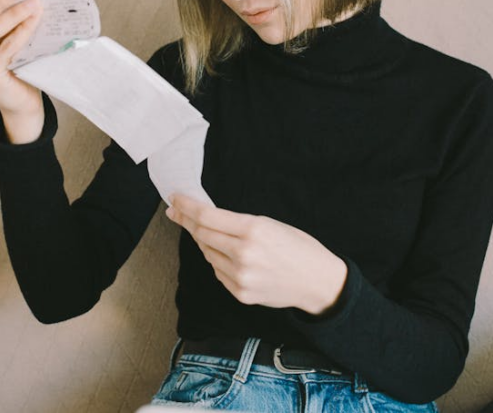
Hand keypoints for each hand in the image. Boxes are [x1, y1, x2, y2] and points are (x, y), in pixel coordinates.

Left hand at [166, 195, 347, 315]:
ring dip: (203, 241)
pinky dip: (216, 260)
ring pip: (207, 254)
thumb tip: (206, 217)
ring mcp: (240, 276)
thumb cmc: (298, 248)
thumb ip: (238, 223)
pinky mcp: (240, 294)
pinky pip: (218, 272)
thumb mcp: (271, 224)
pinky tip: (226, 255)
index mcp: (253, 230)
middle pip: (201, 234)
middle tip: (176, 212)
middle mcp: (243, 254)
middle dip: (185, 221)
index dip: (186, 206)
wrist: (317, 282)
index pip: (207, 216)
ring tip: (208, 233)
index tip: (175, 199)